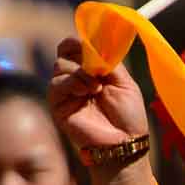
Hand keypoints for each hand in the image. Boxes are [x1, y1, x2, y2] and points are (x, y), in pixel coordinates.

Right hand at [48, 37, 150, 160]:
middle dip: (81, 56)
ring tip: (96, 87)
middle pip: (63, 53)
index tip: (92, 46)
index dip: (79, 41)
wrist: (124, 142)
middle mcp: (75, 79)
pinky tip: (86, 92)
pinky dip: (71, 83)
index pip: (73, 47)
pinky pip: (55, 84)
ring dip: (80, 72)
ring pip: (59, 66)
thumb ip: (108, 60)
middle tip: (98, 70)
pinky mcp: (58, 106)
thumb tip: (92, 42)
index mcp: (90, 70)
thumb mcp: (123, 81)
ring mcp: (65, 92)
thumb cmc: (128, 115)